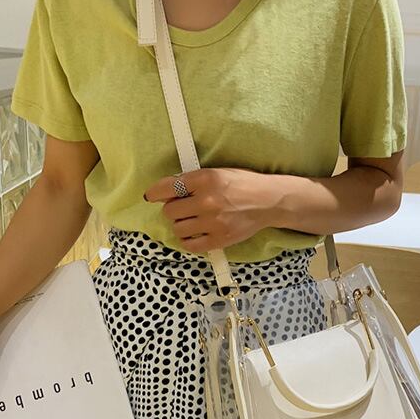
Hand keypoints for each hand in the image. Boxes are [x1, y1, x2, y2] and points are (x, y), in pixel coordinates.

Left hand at [143, 167, 274, 252]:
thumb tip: (167, 192)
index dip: (155, 193)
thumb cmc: (243, 185)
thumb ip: (193, 181)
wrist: (268, 202)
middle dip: (173, 210)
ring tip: (192, 221)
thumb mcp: (217, 173)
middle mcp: (207, 201)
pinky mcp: (220, 239)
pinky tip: (194, 234)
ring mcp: (213, 222)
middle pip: (170, 211)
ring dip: (181, 225)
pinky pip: (191, 245)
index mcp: (205, 179)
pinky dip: (188, 241)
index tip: (151, 196)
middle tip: (183, 209)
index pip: (168, 187)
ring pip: (178, 229)